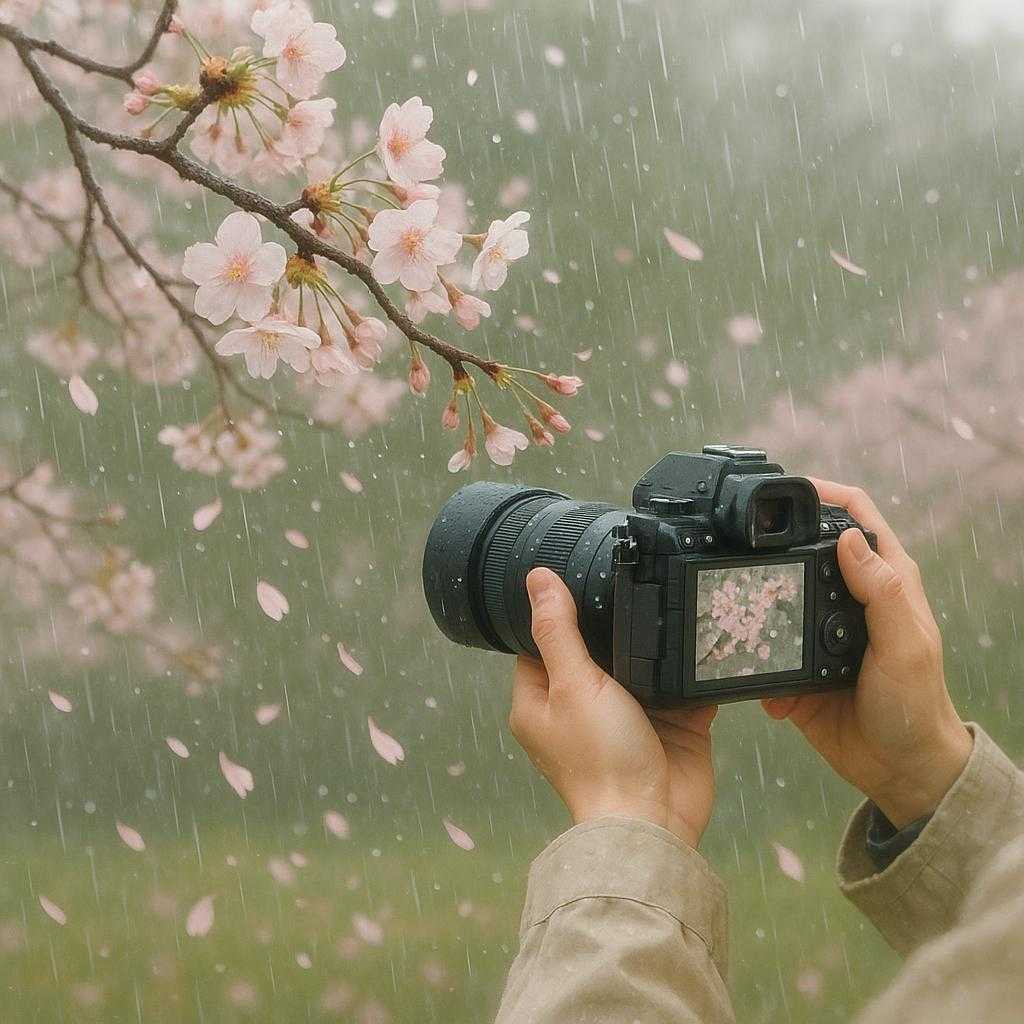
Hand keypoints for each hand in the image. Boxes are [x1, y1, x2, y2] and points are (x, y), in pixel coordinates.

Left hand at [509, 567, 716, 847]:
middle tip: (635, 574)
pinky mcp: (670, 727)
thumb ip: (559, 631)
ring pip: (642, 666)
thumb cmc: (599, 760)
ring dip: (657, 643)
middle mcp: (581, 708)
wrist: (654, 825)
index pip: (540, 643)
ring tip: (673, 593)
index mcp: (541, 701)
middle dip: (616, 622)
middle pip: (597, 650)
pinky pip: (681, 688)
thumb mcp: (572, 684)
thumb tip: (536, 578)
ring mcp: (628, 718)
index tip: (578, 574)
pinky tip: (705, 633)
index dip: (557, 612)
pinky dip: (691, 668)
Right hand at [762, 480, 971, 826]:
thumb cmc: (916, 704)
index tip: (789, 489)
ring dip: (757, 608)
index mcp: (884, 581)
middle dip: (774, 547)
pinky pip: (766, 654)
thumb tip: (850, 538)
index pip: (856, 518)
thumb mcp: (904, 646)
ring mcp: (819, 632)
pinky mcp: (797, 667)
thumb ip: (881, 593)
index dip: (826, 495)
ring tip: (735, 615)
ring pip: (777, 598)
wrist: (899, 769)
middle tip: (740, 546)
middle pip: (805, 551)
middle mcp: (848, 598)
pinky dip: (758, 666)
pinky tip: (761, 684)